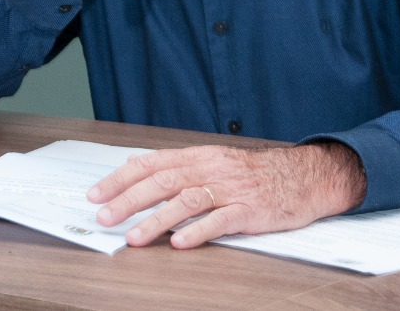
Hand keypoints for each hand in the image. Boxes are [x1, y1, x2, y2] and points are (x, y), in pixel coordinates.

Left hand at [86, 142, 365, 248]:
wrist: (303, 176)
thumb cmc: (253, 174)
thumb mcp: (213, 163)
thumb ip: (178, 167)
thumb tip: (135, 171)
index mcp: (199, 156)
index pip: (152, 163)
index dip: (121, 178)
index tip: (96, 194)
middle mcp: (211, 169)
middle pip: (163, 181)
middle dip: (129, 200)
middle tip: (105, 217)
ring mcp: (230, 189)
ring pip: (186, 201)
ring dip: (157, 220)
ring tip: (134, 237)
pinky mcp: (249, 210)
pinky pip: (221, 220)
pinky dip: (198, 231)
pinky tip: (181, 242)